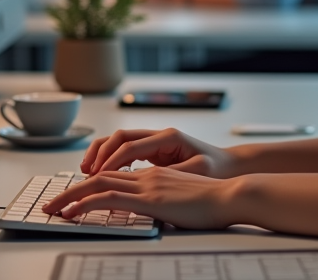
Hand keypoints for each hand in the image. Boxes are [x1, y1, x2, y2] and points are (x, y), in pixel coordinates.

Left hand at [42, 166, 238, 229]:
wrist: (231, 195)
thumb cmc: (214, 202)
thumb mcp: (183, 201)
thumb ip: (165, 204)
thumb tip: (154, 214)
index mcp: (155, 175)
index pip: (115, 175)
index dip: (91, 183)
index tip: (73, 195)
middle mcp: (147, 175)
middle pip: (101, 176)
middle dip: (72, 190)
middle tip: (52, 203)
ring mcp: (147, 185)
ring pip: (99, 184)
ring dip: (71, 197)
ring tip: (53, 209)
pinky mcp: (149, 199)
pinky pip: (109, 198)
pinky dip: (86, 204)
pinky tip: (73, 212)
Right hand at [80, 127, 238, 177]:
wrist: (232, 166)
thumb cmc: (218, 170)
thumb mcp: (198, 172)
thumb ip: (173, 175)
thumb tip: (147, 182)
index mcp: (169, 138)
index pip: (130, 146)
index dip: (110, 161)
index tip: (95, 177)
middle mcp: (160, 136)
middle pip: (119, 138)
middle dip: (98, 154)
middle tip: (84, 173)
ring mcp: (157, 142)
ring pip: (119, 142)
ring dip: (101, 154)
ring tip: (86, 172)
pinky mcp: (155, 152)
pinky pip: (126, 152)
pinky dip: (111, 160)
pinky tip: (103, 174)